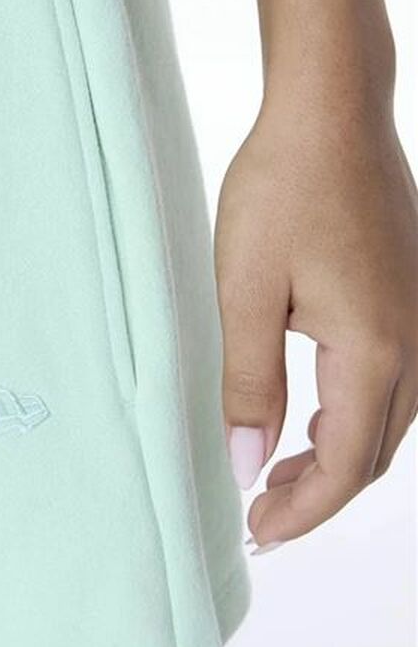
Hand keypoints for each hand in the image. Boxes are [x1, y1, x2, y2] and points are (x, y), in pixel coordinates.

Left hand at [213, 95, 417, 550]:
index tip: (257, 533)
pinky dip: (351, 416)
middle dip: (319, 493)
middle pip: (374, 452)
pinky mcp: (411, 296)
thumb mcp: (245, 291)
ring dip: (335, 456)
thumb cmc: (282, 190)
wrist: (330, 112)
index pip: (345, 465)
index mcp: (375, 351)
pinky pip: (392, 382)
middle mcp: (416, 344)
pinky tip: (310, 413)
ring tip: (277, 473)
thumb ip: (248, 383)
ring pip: (387, 420)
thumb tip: (250, 465)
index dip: (302, 509)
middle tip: (260, 514)